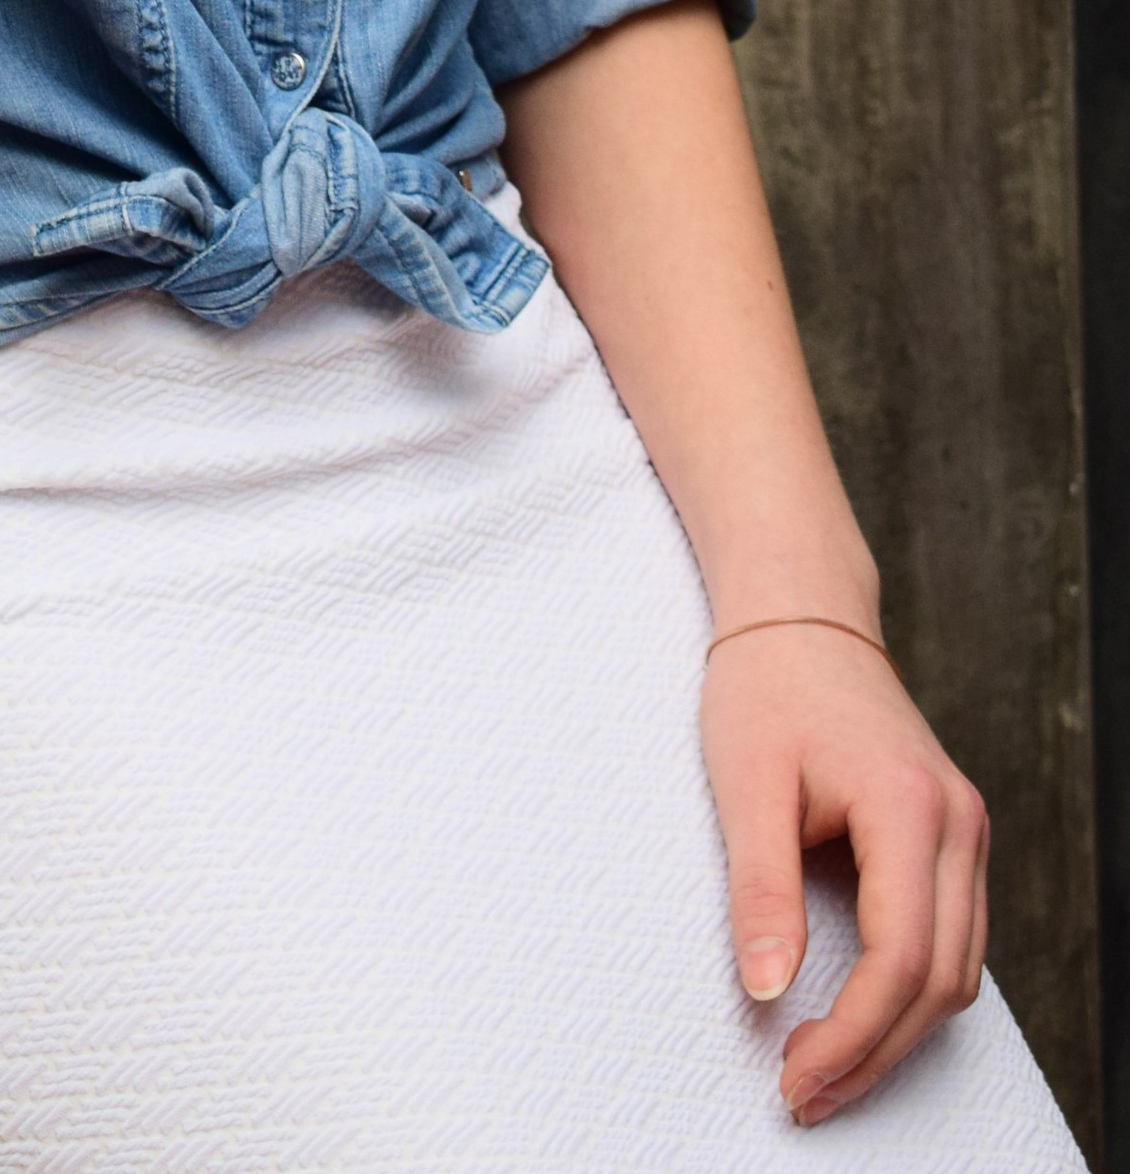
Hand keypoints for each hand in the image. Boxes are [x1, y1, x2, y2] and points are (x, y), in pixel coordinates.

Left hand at [701, 618, 988, 1124]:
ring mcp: (966, 832)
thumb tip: (768, 992)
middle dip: (875, 1051)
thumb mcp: (746, 784)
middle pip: (940, 980)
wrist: (801, 617)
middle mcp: (959, 825)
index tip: (796, 1076)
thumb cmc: (766, 688)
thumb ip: (761, 891)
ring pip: (957, 971)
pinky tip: (858, 1016)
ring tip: (824, 1070)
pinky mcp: (953, 838)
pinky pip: (952, 940)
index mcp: (911, 807)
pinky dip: (911, 991)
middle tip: (803, 1094)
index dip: (853, 1035)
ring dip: (898, 1033)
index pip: (902, 958)